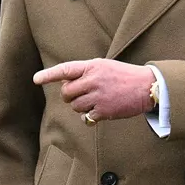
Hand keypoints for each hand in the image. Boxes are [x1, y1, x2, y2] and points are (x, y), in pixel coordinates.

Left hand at [35, 59, 155, 122]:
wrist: (148, 87)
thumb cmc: (124, 76)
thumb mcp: (104, 66)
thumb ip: (85, 72)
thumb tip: (65, 83)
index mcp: (92, 66)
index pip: (65, 69)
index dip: (49, 75)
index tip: (36, 79)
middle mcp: (93, 80)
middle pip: (66, 92)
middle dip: (69, 96)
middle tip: (80, 95)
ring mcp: (98, 96)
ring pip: (75, 106)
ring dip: (80, 106)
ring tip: (95, 101)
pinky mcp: (104, 110)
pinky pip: (86, 117)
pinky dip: (89, 117)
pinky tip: (100, 111)